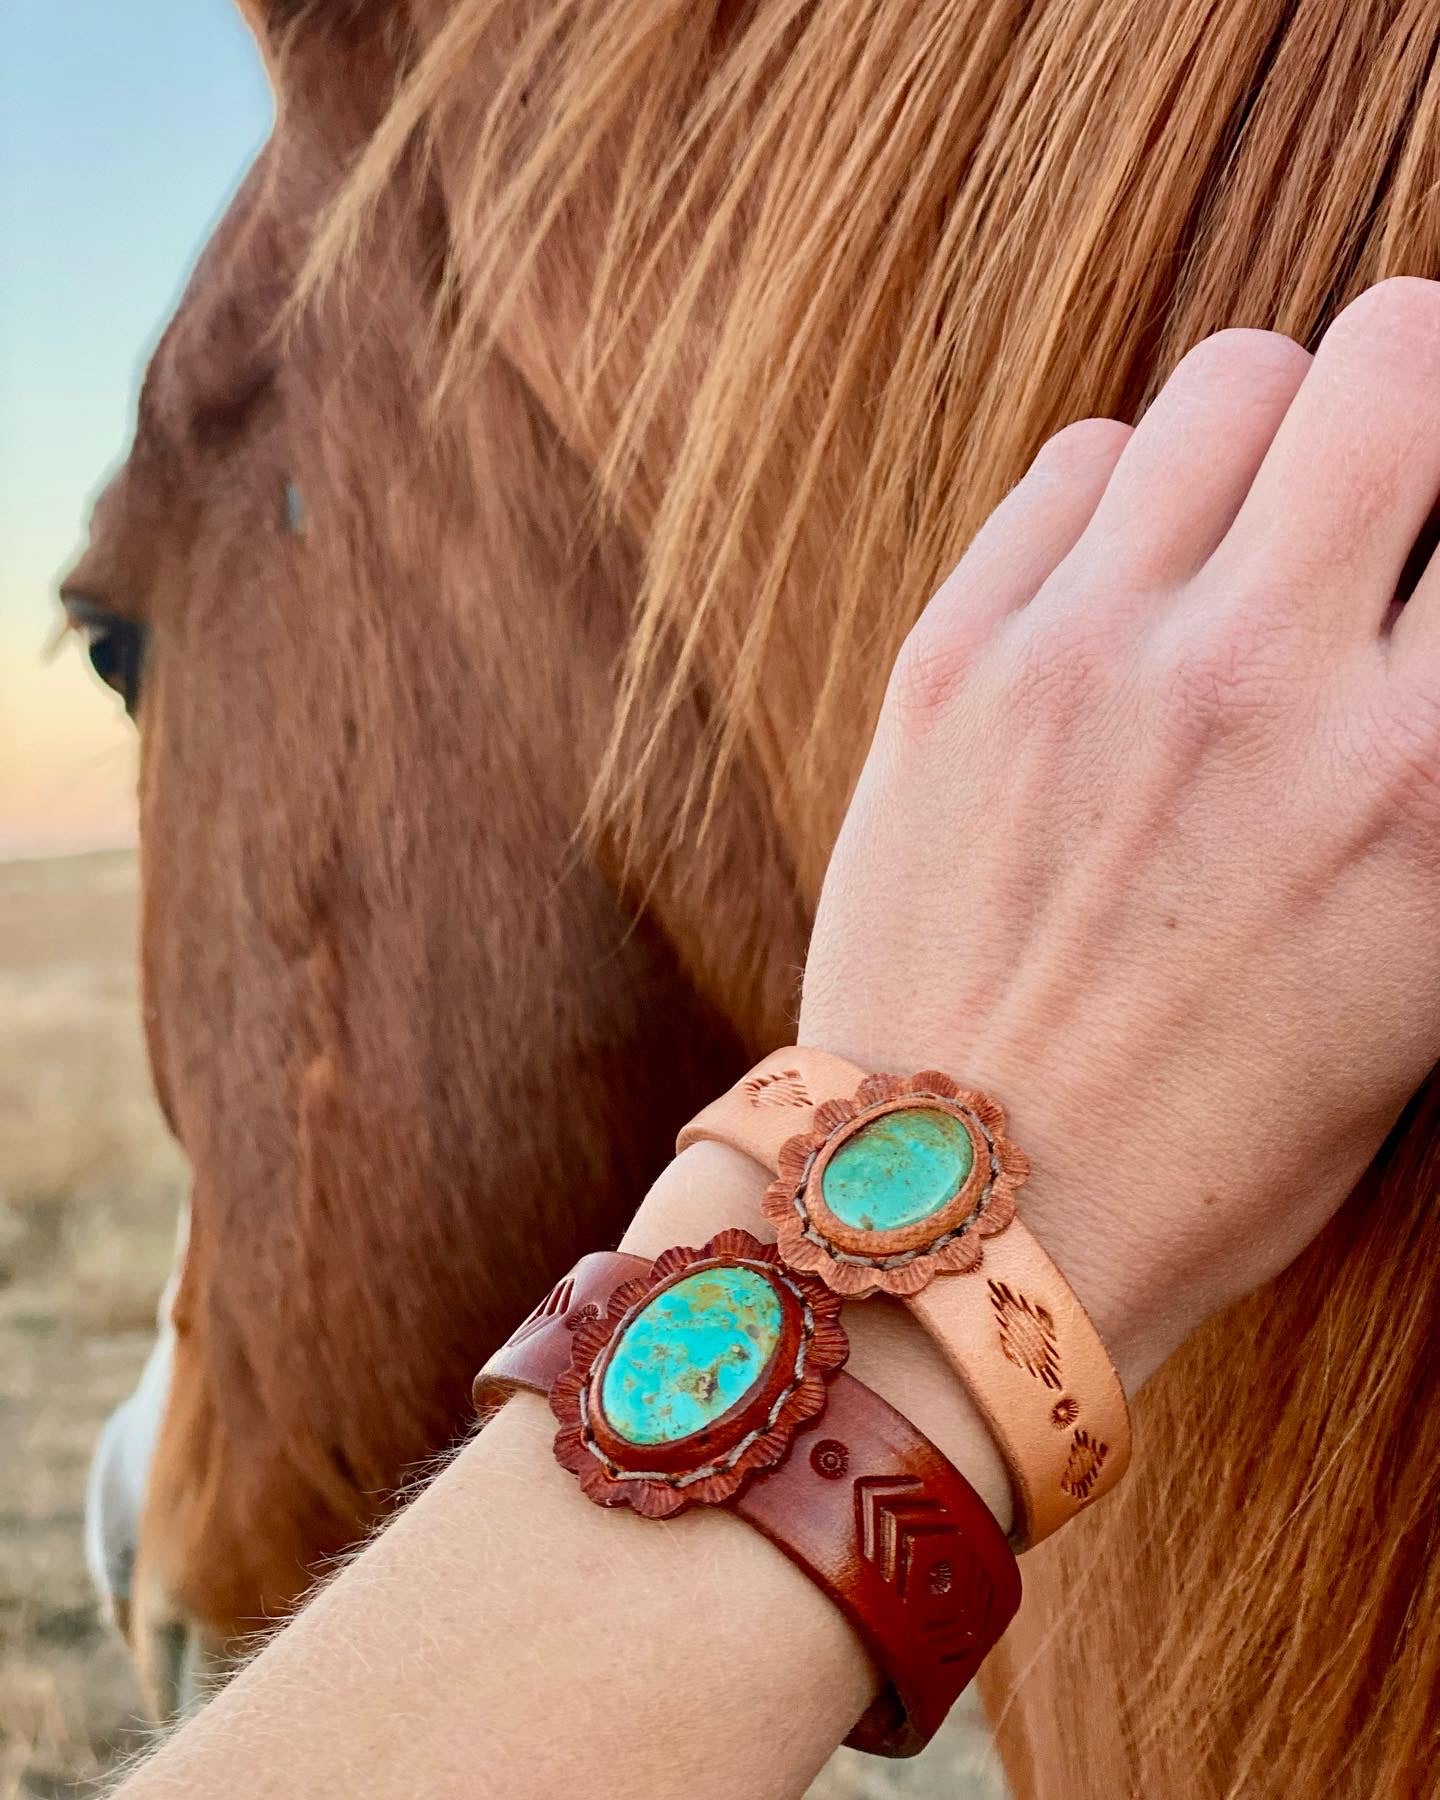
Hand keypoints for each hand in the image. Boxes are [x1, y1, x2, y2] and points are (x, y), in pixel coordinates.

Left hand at [801, 278, 1439, 1389]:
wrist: (959, 1213)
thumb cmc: (1214, 1143)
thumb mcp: (1422, 972)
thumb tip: (1424, 625)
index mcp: (1426, 785)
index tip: (1438, 569)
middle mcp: (1263, 683)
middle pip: (1400, 355)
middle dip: (1421, 400)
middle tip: (1396, 488)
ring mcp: (1090, 654)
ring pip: (1236, 379)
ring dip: (1277, 436)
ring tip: (1259, 536)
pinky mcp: (954, 658)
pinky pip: (1079, 462)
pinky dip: (1128, 497)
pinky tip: (1127, 590)